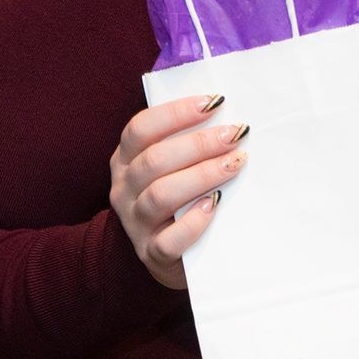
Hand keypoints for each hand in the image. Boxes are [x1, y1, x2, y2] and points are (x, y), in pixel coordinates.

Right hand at [109, 94, 247, 289]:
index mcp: (125, 161)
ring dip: (202, 175)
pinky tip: (214, 207)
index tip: (214, 102)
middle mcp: (124, 190)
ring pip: (160, 195)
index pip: (140, 129)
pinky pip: (169, 240)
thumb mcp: (172, 168)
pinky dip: (193, 223)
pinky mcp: (152, 254)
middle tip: (235, 135)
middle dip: (199, 143)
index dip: (176, 113)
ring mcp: (135, 224)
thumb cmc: (178, 200)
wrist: (167, 256)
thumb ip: (187, 144)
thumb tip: (228, 116)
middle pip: (154, 160)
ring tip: (234, 164)